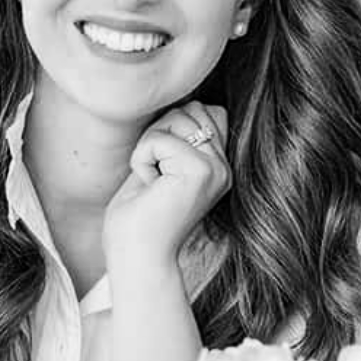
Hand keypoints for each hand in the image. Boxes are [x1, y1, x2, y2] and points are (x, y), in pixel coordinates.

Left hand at [103, 101, 229, 266]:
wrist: (136, 256)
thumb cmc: (138, 218)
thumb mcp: (161, 165)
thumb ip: (178, 135)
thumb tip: (188, 104)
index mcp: (219, 167)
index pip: (206, 111)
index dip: (173, 128)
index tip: (161, 170)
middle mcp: (224, 167)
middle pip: (191, 109)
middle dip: (160, 133)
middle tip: (155, 176)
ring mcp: (216, 168)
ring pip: (176, 118)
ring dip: (150, 146)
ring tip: (153, 182)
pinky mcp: (201, 171)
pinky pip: (159, 138)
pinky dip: (142, 159)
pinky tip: (149, 188)